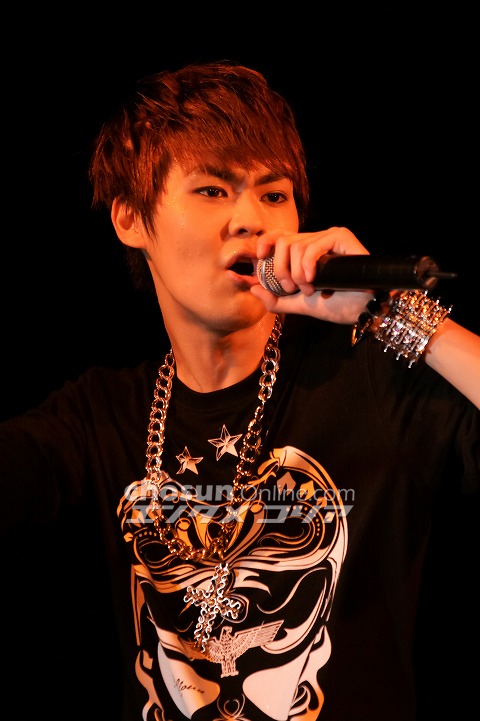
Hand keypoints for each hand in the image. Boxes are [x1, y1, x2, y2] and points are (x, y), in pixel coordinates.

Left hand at [250, 226, 373, 323]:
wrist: (362, 310)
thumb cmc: (337, 305)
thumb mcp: (300, 305)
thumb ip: (275, 300)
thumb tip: (253, 288)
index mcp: (304, 252)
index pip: (278, 236)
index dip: (264, 242)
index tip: (259, 258)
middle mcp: (315, 240)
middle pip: (282, 241)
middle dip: (280, 269)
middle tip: (291, 288)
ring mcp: (328, 237)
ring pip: (295, 245)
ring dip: (297, 274)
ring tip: (311, 289)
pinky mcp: (341, 236)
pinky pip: (312, 246)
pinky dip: (307, 264)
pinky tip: (313, 279)